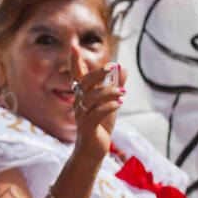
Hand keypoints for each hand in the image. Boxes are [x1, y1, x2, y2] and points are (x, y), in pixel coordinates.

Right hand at [70, 49, 125, 163]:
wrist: (93, 150)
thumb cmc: (100, 125)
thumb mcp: (111, 103)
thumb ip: (116, 86)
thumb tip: (124, 68)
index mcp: (82, 96)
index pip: (78, 75)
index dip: (75, 62)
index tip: (74, 46)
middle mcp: (78, 103)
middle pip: (85, 83)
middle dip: (99, 73)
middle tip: (114, 67)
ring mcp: (81, 115)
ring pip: (91, 97)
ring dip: (109, 92)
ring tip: (123, 92)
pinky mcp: (87, 127)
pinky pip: (96, 113)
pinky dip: (109, 107)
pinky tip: (119, 105)